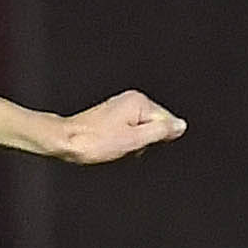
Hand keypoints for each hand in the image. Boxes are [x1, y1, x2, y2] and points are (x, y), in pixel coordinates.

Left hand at [49, 91, 185, 164]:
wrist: (67, 141)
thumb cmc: (94, 141)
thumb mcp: (134, 140)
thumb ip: (161, 131)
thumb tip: (180, 126)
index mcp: (138, 101)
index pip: (166, 122)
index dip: (156, 139)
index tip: (138, 145)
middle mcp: (129, 100)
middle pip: (154, 126)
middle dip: (144, 142)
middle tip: (125, 147)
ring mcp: (120, 108)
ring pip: (142, 131)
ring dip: (133, 144)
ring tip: (115, 146)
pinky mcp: (112, 117)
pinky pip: (130, 132)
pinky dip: (124, 142)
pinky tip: (111, 145)